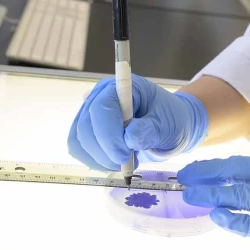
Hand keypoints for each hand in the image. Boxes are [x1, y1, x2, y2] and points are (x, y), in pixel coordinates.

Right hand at [68, 74, 208, 170]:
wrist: (169, 125)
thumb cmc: (170, 119)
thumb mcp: (167, 124)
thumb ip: (149, 130)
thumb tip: (128, 139)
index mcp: (121, 87)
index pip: (101, 108)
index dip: (108, 134)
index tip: (124, 155)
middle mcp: (100, 96)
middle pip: (86, 126)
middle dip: (104, 150)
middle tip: (128, 161)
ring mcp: (91, 113)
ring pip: (79, 140)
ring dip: (100, 158)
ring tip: (125, 162)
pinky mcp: (88, 130)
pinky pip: (80, 149)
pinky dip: (96, 161)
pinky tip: (114, 162)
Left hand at [180, 157, 249, 249]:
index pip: (247, 164)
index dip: (217, 167)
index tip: (196, 168)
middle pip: (240, 176)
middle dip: (208, 179)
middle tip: (184, 180)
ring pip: (246, 197)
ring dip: (216, 197)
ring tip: (193, 196)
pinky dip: (238, 221)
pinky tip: (221, 218)